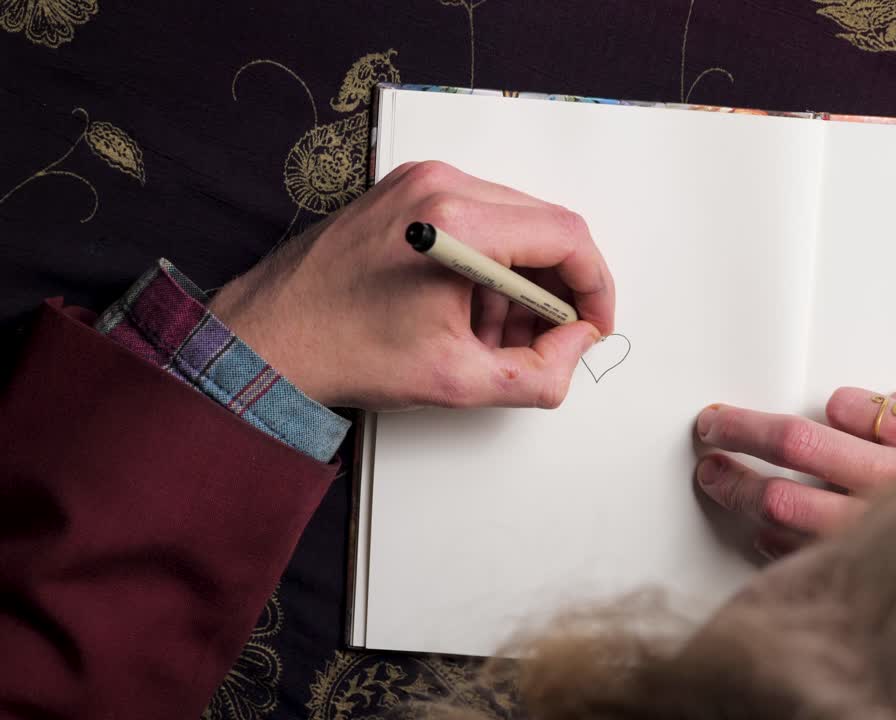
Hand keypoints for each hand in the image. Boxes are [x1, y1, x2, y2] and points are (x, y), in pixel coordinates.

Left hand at [209, 161, 614, 409]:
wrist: (267, 338)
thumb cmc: (340, 350)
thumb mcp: (456, 382)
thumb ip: (540, 373)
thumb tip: (576, 345)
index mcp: (455, 223)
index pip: (566, 236)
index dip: (594, 286)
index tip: (594, 324)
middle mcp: (439, 185)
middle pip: (544, 225)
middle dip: (556, 289)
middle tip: (549, 339)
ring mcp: (419, 182)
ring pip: (514, 224)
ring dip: (521, 282)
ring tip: (494, 337)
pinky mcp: (405, 192)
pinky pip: (478, 221)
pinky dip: (489, 268)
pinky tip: (468, 315)